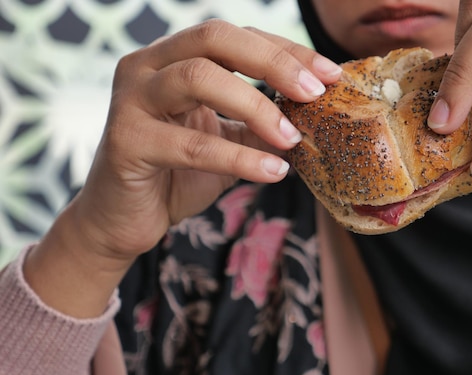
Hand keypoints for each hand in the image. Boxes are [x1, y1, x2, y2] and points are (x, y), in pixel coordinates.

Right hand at [24, 19, 341, 316]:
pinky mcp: (126, 141)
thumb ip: (257, 123)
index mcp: (172, 58)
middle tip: (314, 92)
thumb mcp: (226, 142)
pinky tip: (273, 172)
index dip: (284, 51)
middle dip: (273, 63)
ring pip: (199, 78)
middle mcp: (147, 66)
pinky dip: (239, 157)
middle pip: (215, 39)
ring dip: (256, 107)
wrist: (123, 220)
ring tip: (292, 139)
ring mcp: (131, 99)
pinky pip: (191, 144)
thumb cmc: (175, 175)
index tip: (330, 74)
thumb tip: (312, 112)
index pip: (235, 38)